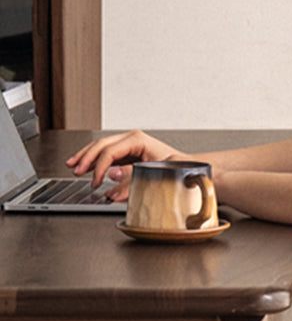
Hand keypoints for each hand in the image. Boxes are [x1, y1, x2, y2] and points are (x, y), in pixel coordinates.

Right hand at [66, 130, 186, 200]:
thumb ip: (132, 176)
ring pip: (101, 148)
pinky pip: (108, 155)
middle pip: (101, 145)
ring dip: (86, 157)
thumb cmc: (177, 169)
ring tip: (73, 165)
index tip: (94, 181)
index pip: (109, 151)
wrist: (189, 169)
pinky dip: (96, 161)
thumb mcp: (154, 173)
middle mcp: (131, 139)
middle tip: (75, 170)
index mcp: (137, 140)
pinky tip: (86, 166)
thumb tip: (111, 176)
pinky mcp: (129, 153)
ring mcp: (129, 145)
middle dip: (86, 158)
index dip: (99, 167)